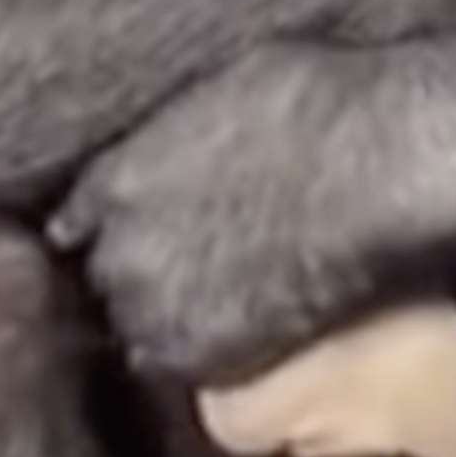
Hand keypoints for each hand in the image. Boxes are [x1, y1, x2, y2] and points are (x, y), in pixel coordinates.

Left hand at [49, 44, 378, 382]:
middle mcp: (123, 249)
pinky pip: (186, 367)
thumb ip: (182, 136)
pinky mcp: (209, 354)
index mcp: (117, 179)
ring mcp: (161, 307)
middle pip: (109, 277)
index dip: (110, 229)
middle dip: (142, 271)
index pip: (79, 223)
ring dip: (171, 319)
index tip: (136, 232)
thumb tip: (194, 141)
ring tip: (224, 303)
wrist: (376, 165)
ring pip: (142, 328)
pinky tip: (246, 331)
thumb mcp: (223, 89)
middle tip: (194, 266)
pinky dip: (208, 354)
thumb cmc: (322, 105)